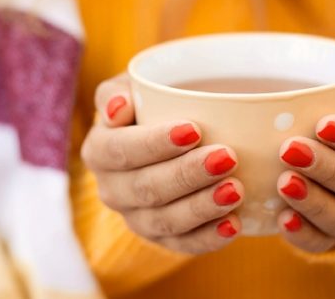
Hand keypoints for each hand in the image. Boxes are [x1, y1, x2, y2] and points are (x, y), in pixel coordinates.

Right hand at [81, 74, 243, 253]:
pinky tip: (235, 224)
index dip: (155, 143)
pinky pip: (183, 245)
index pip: (122, 150)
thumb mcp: (131, 87)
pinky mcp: (162, 238)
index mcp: (99, 150)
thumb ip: (116, 93)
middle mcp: (112, 189)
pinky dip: (209, 238)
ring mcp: (136, 218)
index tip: (194, 130)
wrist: (166, 137)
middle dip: (187, 175)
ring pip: (165, 221)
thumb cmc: (150, 105)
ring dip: (202, 207)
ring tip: (235, 190)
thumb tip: (118, 108)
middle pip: (146, 188)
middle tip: (227, 157)